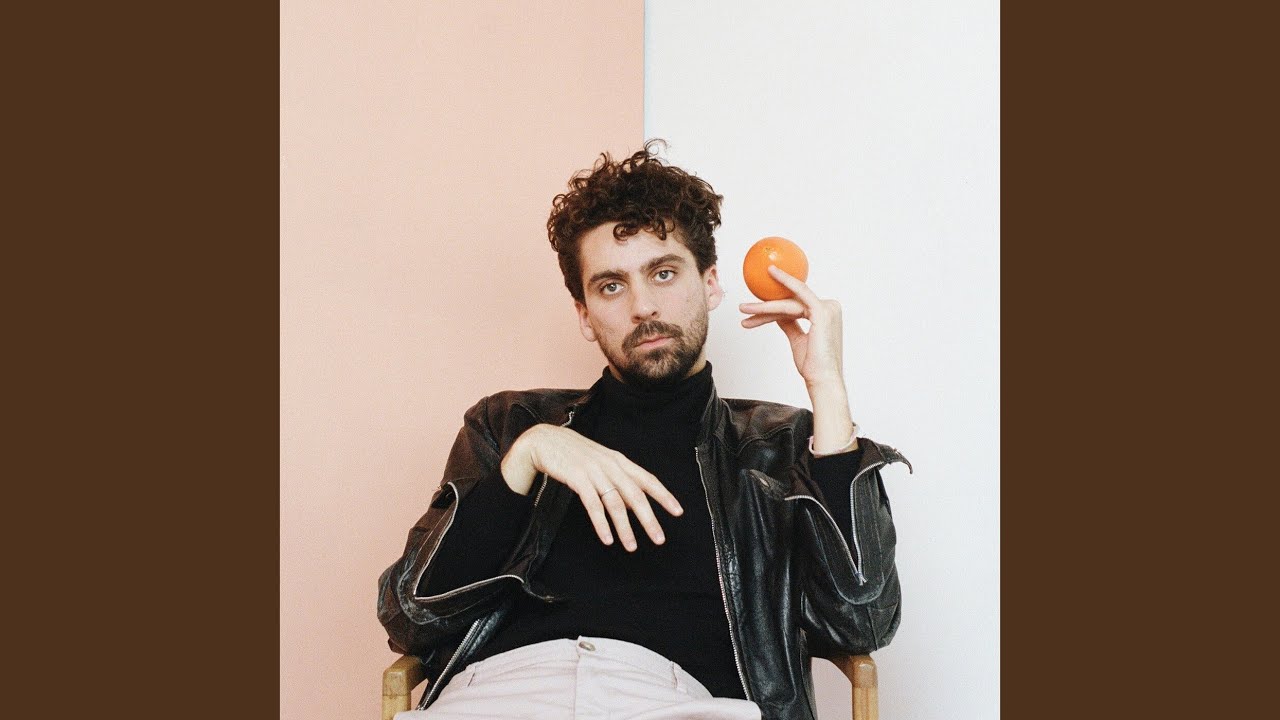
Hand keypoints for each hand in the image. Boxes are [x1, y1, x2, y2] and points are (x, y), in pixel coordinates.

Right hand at [501, 424, 683, 551]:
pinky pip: (593, 505)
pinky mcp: (577, 478)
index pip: (648, 479)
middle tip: (659, 539)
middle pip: (636, 495)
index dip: (664, 495)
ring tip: (631, 546)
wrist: (546, 440)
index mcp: (619, 460)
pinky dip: (601, 523)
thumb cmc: (574, 453)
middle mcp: (611, 465)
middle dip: (649, 519)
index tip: (678, 511)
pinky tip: (607, 538)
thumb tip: (633, 502)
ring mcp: (594, 471)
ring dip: (625, 528)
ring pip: (616, 504)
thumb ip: (617, 477)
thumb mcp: (600, 461)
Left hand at [738, 265, 844, 387]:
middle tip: (744, 308)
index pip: (795, 307)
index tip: (755, 308)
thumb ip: (790, 324)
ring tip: (744, 309)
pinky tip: (773, 274)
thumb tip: (777, 315)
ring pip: (789, 303)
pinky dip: (785, 282)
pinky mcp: (822, 311)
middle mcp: (829, 308)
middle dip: (765, 307)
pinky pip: (799, 294)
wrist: (822, 380)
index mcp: (825, 315)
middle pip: (791, 304)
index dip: (772, 308)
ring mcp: (827, 308)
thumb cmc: (813, 366)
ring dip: (764, 306)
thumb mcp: (798, 340)